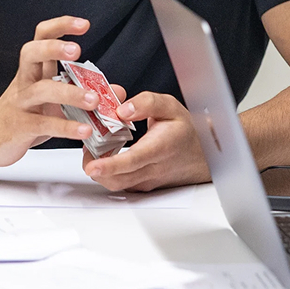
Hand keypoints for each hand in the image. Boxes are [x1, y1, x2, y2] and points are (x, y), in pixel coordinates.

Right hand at [0, 16, 99, 167]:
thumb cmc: (23, 114)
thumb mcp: (54, 100)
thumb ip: (84, 92)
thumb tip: (117, 91)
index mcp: (34, 69)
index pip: (42, 36)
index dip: (61, 26)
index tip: (84, 24)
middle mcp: (25, 81)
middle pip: (31, 52)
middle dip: (53, 48)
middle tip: (77, 50)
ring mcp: (21, 103)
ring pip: (40, 90)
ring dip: (69, 93)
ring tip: (93, 100)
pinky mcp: (20, 127)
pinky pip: (43, 124)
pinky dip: (65, 126)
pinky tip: (84, 130)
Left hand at [82, 91, 209, 190]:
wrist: (203, 154)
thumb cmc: (186, 130)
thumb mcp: (170, 106)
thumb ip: (146, 103)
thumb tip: (122, 109)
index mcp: (160, 147)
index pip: (134, 160)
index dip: (111, 164)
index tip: (93, 165)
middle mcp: (153, 169)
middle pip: (119, 178)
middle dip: (95, 168)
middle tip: (86, 149)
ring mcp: (147, 181)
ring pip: (117, 184)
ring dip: (100, 171)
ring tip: (93, 150)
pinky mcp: (143, 186)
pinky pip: (121, 184)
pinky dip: (108, 174)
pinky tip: (104, 157)